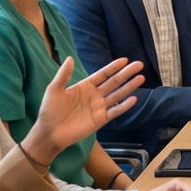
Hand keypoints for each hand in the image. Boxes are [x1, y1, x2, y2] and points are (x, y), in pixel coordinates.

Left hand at [26, 57, 142, 160]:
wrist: (49, 132)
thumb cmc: (50, 111)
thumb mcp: (54, 89)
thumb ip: (64, 75)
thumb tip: (70, 58)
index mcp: (85, 86)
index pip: (103, 74)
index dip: (113, 67)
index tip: (125, 60)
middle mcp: (95, 95)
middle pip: (114, 82)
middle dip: (126, 73)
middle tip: (139, 65)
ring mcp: (99, 107)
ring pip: (118, 94)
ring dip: (129, 87)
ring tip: (141, 78)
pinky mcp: (101, 120)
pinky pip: (115, 111)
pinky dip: (124, 106)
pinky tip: (133, 99)